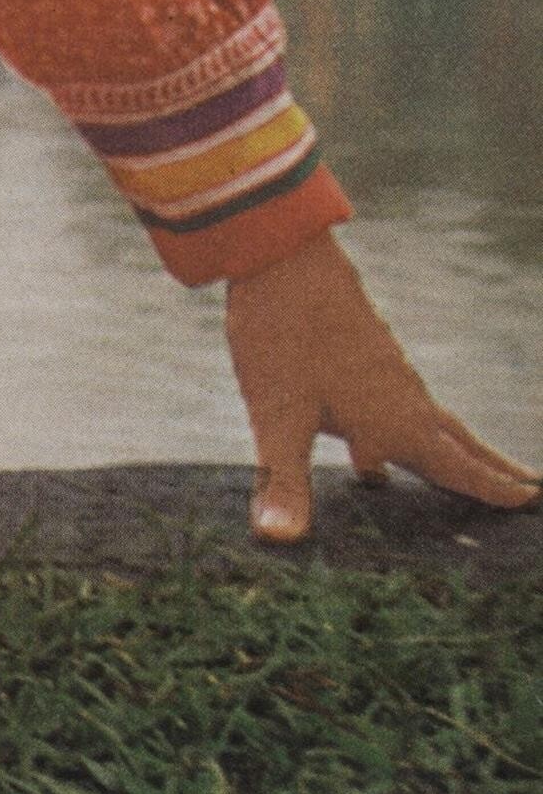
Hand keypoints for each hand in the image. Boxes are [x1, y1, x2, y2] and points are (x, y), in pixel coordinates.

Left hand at [225, 229, 538, 540]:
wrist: (279, 251)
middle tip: (531, 490)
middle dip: (489, 469)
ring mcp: (386, 366)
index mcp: (393, 422)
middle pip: (456, 441)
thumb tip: (279, 542)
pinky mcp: (367, 343)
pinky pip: (407, 391)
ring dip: (458, 443)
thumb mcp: (276, 416)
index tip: (530, 501)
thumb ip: (282, 482)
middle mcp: (401, 396)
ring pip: (433, 413)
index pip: (452, 466)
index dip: (489, 488)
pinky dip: (421, 415)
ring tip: (474, 461)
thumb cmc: (281, 336)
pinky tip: (398, 415)